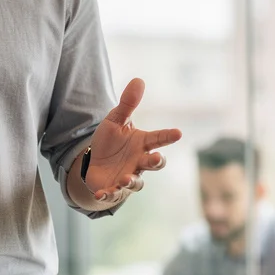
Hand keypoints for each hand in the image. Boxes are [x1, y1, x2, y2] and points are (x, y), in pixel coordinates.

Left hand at [83, 79, 181, 202]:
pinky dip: (109, 194)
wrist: (95, 163)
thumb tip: (139, 79)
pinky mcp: (114, 189)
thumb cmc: (111, 141)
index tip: (178, 132)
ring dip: (132, 181)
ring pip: (136, 183)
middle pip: (154, 163)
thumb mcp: (115, 120)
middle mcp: (139, 161)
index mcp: (142, 144)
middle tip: (156, 158)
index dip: (168, 136)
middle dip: (156, 162)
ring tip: (126, 178)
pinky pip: (114, 194)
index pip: (159, 139)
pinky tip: (102, 193)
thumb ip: (127, 103)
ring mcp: (128, 176)